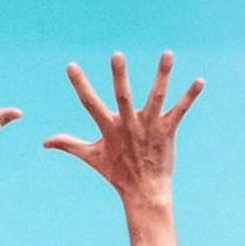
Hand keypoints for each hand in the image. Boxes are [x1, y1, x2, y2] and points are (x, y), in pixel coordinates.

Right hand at [44, 52, 202, 201]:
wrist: (144, 192)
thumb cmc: (117, 174)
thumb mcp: (91, 157)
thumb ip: (68, 144)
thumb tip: (44, 142)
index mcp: (109, 128)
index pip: (89, 103)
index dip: (80, 84)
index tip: (71, 66)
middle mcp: (129, 125)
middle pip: (123, 96)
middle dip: (120, 76)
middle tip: (116, 54)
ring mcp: (149, 127)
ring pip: (156, 97)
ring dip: (162, 76)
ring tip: (167, 54)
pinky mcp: (167, 131)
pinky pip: (180, 110)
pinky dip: (190, 96)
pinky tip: (200, 81)